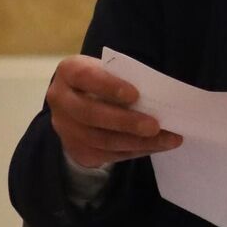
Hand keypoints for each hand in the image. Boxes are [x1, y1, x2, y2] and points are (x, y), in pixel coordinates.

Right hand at [47, 54, 179, 168]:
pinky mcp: (76, 150)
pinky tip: (156, 146)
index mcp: (69, 72)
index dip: (109, 86)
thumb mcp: (107, 71)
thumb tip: (159, 95)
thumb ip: (125, 78)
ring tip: (167, 140)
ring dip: (138, 142)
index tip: (135, 95)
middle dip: (126, 122)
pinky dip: (136, 151)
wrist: (78, 104)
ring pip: (102, 140)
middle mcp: (60, 100)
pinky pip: (108, 155)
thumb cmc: (102, 81)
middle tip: (155, 126)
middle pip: (91, 115)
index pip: (85, 76)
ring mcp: (65, 128)